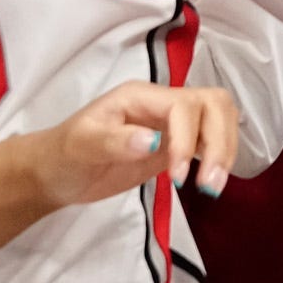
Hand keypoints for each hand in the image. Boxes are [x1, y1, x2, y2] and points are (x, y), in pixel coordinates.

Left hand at [34, 81, 239, 206]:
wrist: (57, 173)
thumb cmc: (64, 155)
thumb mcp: (81, 146)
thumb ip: (115, 141)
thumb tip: (154, 142)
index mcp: (140, 96)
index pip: (183, 106)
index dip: (187, 139)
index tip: (177, 178)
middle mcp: (161, 105)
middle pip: (212, 104)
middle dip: (219, 142)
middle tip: (210, 184)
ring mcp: (171, 124)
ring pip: (218, 118)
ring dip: (225, 149)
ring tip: (213, 186)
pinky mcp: (175, 146)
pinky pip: (209, 140)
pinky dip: (219, 156)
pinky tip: (212, 180)